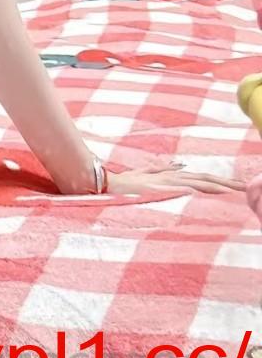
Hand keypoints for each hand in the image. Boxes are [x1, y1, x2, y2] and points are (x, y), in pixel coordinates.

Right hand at [105, 163, 246, 197]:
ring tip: (237, 189)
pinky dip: (200, 189)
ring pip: (200, 183)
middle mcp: (175, 178)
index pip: (203, 178)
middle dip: (228, 183)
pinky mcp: (162, 188)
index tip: (239, 186)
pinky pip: (185, 189)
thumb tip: (181, 165)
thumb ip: (163, 169)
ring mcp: (169, 182)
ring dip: (219, 186)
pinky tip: (211, 191)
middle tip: (247, 186)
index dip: (222, 181)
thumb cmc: (129, 183)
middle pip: (207, 179)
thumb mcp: (148, 175)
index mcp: (174, 177)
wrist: (110, 183)